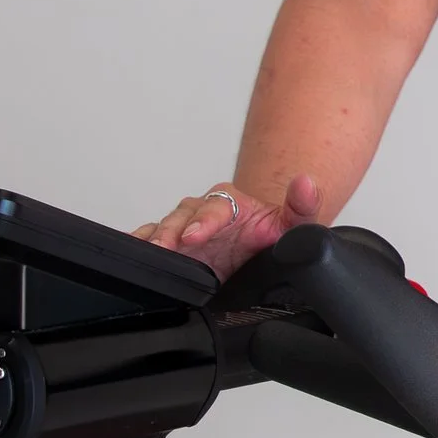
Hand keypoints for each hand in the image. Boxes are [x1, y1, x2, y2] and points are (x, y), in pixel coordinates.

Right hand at [135, 173, 323, 276]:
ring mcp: (184, 229)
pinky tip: (131, 254)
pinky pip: (150, 239)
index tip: (196, 237)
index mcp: (228, 202)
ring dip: (152, 240)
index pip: (214, 208)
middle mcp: (201, 211)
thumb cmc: (271, 230)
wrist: (259, 242)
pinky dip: (139, 245)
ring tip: (145, 254)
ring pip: (162, 228)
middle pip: (181, 217)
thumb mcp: (292, 222)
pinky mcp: (173, 246)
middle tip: (165, 249)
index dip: (204, 222)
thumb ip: (302, 205)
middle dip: (171, 233)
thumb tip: (306, 182)